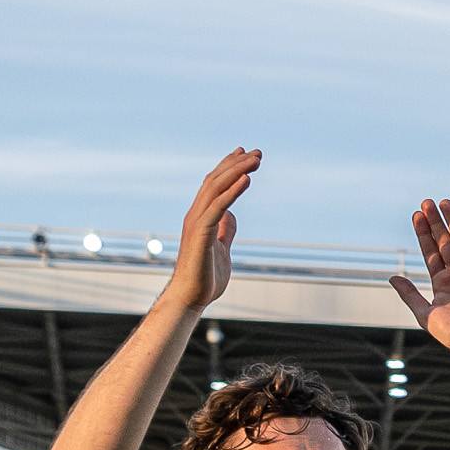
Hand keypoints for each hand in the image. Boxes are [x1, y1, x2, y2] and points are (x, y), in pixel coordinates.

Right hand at [167, 149, 256, 314]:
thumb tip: (232, 214)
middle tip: (257, 152)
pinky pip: (218, 207)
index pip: (214, 185)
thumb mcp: (223, 248)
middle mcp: (196, 214)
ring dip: (236, 171)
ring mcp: (197, 222)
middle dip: (236, 164)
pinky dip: (232, 192)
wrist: (192, 297)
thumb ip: (226, 229)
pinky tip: (246, 180)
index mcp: (201, 217)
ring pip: (216, 188)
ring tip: (255, 160)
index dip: (229, 168)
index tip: (244, 154)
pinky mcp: (201, 233)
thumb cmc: (205, 277)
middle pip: (216, 181)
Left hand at [389, 198, 449, 358]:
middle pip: (444, 242)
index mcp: (442, 283)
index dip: (423, 234)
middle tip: (426, 202)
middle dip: (435, 223)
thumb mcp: (424, 313)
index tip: (416, 215)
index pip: (431, 252)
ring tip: (443, 203)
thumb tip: (392, 277)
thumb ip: (409, 294)